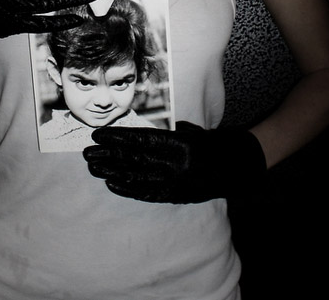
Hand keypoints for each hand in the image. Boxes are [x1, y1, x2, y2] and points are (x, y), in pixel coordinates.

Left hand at [83, 121, 266, 203]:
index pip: (141, 139)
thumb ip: (168, 131)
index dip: (117, 137)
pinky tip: (112, 183)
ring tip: (93, 167)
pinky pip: (148, 193)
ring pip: (136, 177)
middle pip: (134, 159)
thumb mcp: (194, 131)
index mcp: (179, 144)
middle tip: (87, 152)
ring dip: (112, 171)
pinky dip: (128, 189)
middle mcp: (175, 165)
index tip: (98, 134)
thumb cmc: (216, 143)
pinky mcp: (177, 196)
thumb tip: (143, 133)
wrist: (241, 168)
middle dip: (108, 155)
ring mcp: (175, 183)